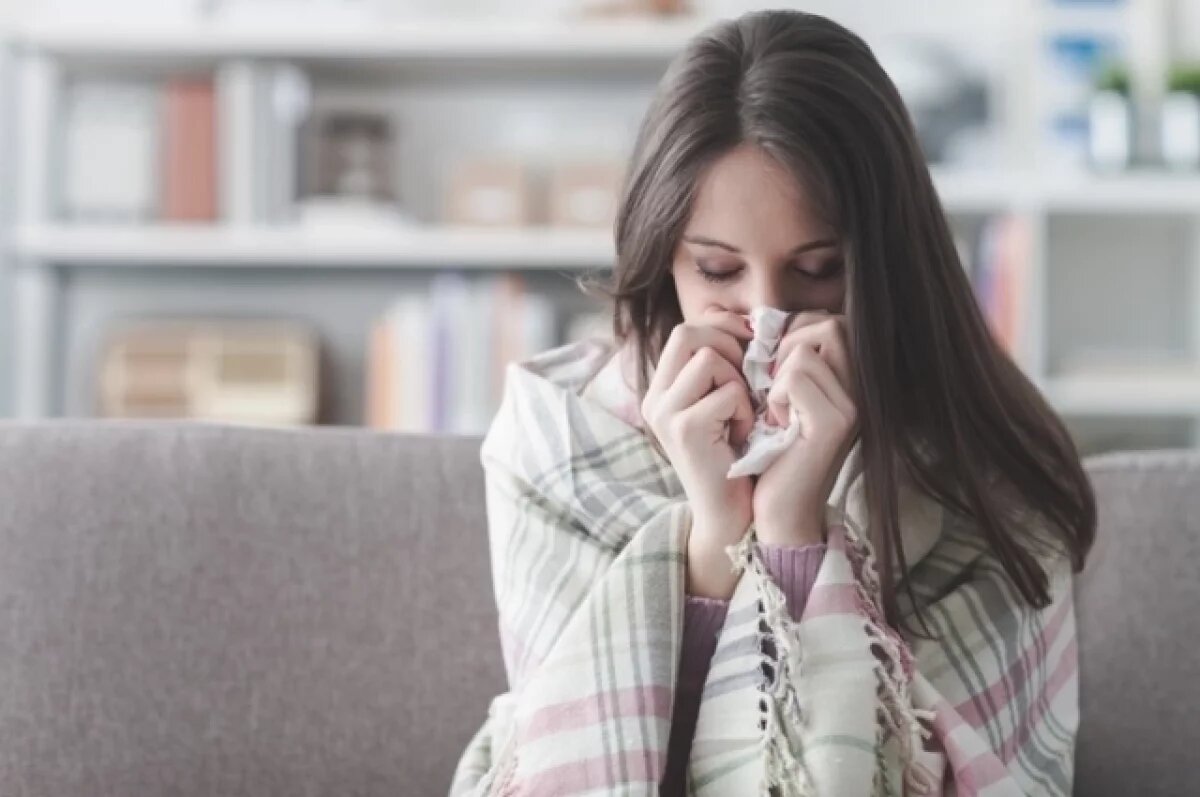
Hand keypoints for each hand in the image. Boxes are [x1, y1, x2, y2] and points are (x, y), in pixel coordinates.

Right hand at [641, 309, 754, 598]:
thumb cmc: (736, 458)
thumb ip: (723, 367)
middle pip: (690, 332)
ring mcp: (665, 413)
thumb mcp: (724, 404)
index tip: (751, 346)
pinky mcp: (683, 429)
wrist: (730, 515)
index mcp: (661, 389)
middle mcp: (655, 398)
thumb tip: (746, 320)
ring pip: (709, 357)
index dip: (723, 328)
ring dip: (738, 381)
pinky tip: (742, 435)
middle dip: (730, 346)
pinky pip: (727, 392)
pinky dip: (745, 410)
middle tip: (749, 378)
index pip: (686, 328)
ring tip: (742, 413)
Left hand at [752, 312, 858, 546]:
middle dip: (787, 346)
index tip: (776, 371)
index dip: (794, 334)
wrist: (779, 511)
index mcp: (851, 382)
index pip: (830, 322)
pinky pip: (795, 377)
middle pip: (827, 325)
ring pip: (805, 350)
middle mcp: (861, 391)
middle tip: (773, 386)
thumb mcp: (783, 399)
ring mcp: (852, 406)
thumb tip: (767, 323)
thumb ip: (788, 362)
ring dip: (778, 378)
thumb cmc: (773, 454)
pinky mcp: (834, 423)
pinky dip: (774, 397)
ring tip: (777, 411)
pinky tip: (778, 425)